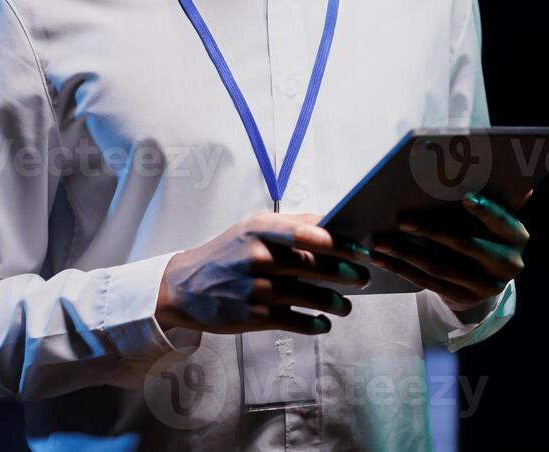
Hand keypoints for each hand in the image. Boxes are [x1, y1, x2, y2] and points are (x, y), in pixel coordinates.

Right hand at [157, 212, 369, 335]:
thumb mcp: (253, 228)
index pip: (307, 233)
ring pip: (307, 296)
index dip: (339, 243)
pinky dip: (314, 324)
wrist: (184, 286)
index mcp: (260, 229)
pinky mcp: (252, 316)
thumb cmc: (228, 252)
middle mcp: (257, 256)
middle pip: (312, 266)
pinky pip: (292, 322)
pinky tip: (325, 323)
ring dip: (334, 302)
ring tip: (347, 305)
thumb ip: (291, 225)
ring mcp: (255, 288)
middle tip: (363, 278)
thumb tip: (333, 225)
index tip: (362, 250)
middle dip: (345, 274)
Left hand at [370, 190, 531, 312]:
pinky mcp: (464, 299)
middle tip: (403, 221)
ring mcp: (485, 286)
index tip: (465, 198)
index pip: (501, 221)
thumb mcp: (497, 220)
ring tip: (382, 242)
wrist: (487, 279)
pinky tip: (384, 260)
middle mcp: (507, 264)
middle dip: (431, 232)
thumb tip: (507, 175)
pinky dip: (403, 270)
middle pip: (465, 245)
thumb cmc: (488, 235)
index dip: (485, 211)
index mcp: (517, 237)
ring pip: (440, 266)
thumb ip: (498, 201)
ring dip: (407, 253)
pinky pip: (428, 283)